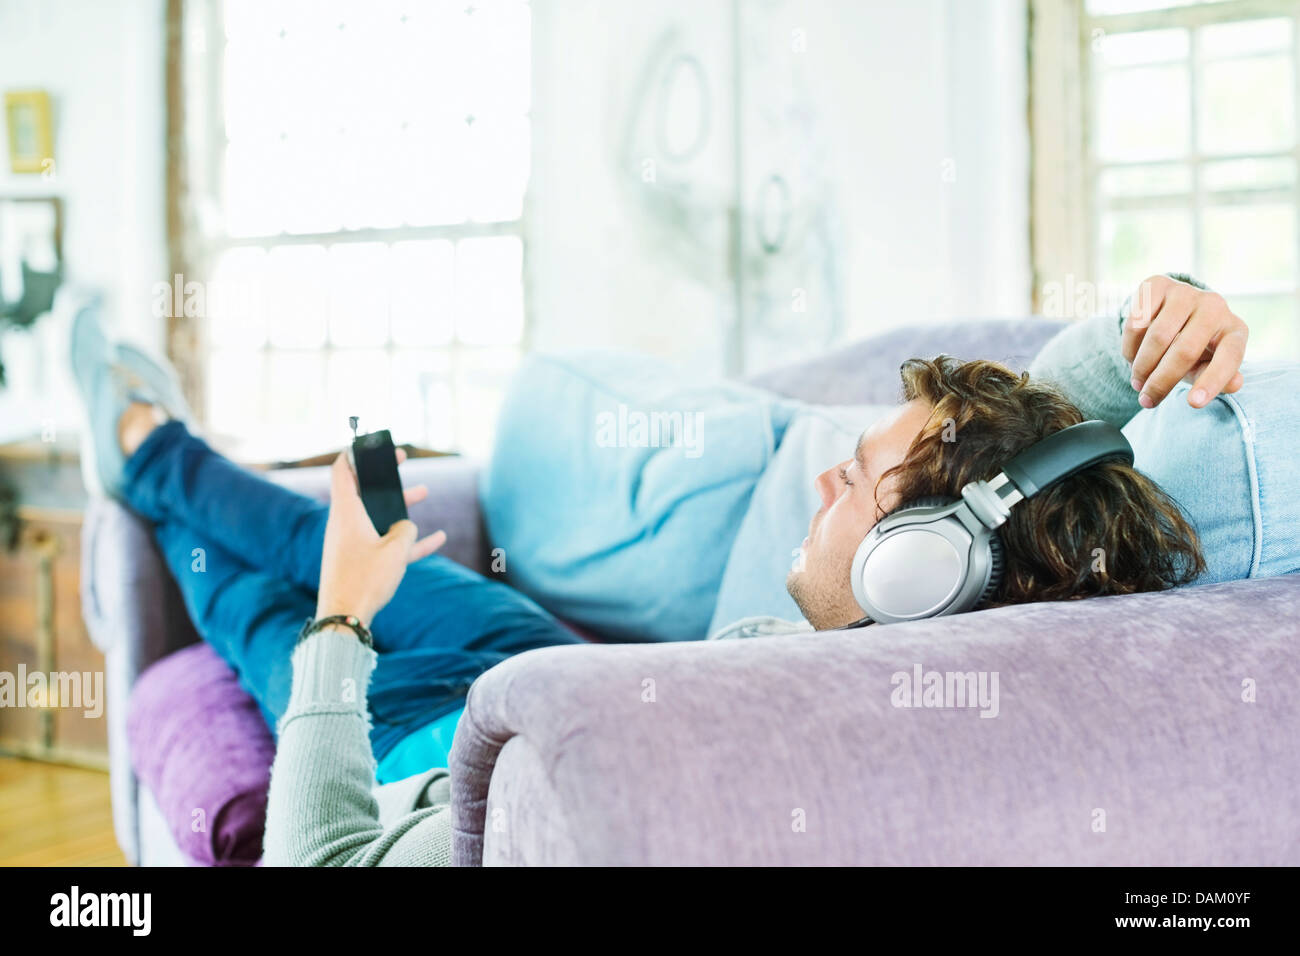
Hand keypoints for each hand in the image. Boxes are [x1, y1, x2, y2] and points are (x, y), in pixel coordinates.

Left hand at [316, 449, 445, 628]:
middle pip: (364, 490)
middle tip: (401, 460)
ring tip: (424, 492)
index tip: (367, 442)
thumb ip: (406, 531)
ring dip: (400, 505)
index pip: (343, 471)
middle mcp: (346, 524)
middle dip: (384, 475)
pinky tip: (438, 538)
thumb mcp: (395, 550)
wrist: (344, 619)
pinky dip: (407, 539)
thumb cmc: (364, 580)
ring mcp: (353, 544)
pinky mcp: (361, 562)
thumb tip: (406, 528)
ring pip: (378, 515)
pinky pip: (386, 543)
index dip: (354, 453)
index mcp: (347, 513)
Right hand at [1123, 275, 1247, 409]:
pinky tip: (1132, 357)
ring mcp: (1185, 293)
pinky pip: (1136, 322)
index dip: (1212, 380)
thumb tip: (1235, 384)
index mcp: (1234, 329)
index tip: (1193, 403)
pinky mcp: (1157, 285)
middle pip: (1184, 351)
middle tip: (1146, 400)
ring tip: (1137, 381)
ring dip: (1141, 366)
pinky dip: (1130, 347)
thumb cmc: (1196, 345)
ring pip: (1157, 337)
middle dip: (1160, 381)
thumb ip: (1220, 377)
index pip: (1229, 356)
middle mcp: (1214, 306)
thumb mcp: (1208, 364)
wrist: (1175, 309)